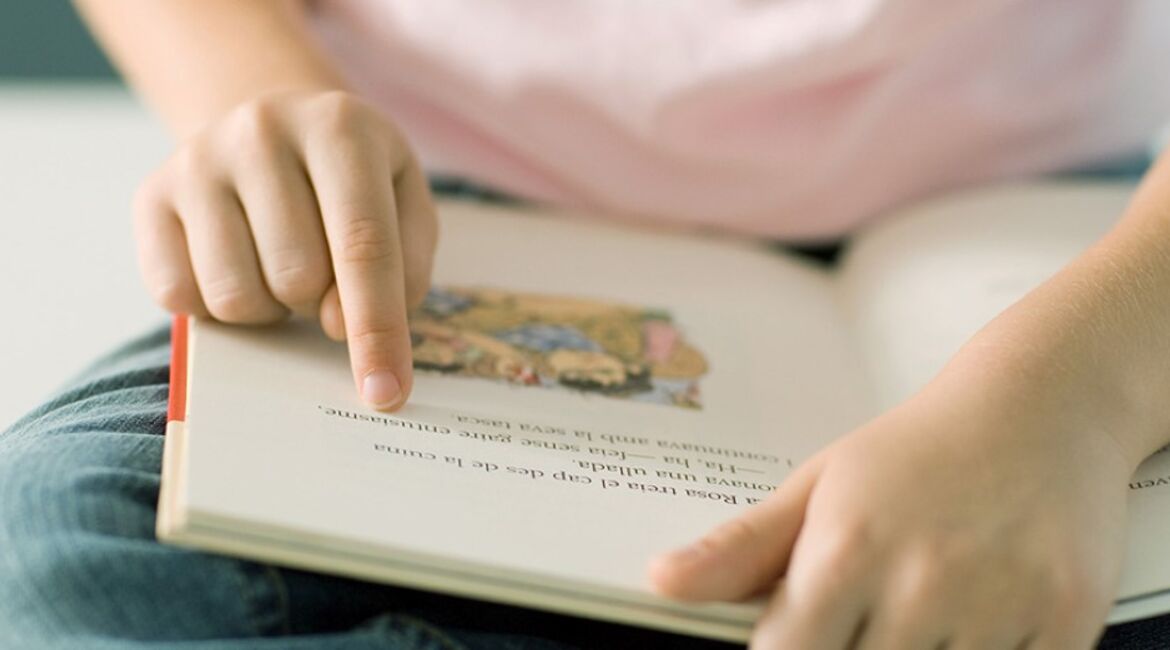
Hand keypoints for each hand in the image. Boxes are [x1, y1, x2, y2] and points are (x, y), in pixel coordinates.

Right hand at [133, 90, 436, 409]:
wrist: (274, 133)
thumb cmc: (353, 186)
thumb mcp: (405, 205)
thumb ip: (404, 267)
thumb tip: (347, 329)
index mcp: (342, 127)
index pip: (363, 245)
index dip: (377, 328)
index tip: (385, 394)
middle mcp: (262, 130)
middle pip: (297, 275)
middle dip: (319, 306)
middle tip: (323, 279)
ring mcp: (198, 159)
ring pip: (234, 294)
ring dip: (270, 309)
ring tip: (281, 269)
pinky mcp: (150, 196)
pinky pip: (177, 296)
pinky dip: (215, 308)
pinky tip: (239, 269)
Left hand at [648, 375, 1132, 648]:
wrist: (1040, 405)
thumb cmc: (917, 450)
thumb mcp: (821, 485)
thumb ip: (742, 547)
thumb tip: (662, 580)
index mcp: (846, 549)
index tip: (797, 641)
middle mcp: (921, 581)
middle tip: (870, 615)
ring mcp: (1000, 604)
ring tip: (918, 612)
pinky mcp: (1067, 616)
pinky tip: (972, 624)